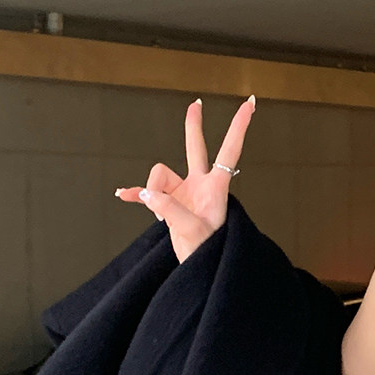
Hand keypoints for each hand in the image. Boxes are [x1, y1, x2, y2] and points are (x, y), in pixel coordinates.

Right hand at [115, 96, 255, 262]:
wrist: (201, 271)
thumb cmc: (208, 252)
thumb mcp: (193, 231)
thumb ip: (170, 209)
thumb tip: (148, 194)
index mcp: (215, 187)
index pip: (229, 150)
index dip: (239, 126)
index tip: (250, 103)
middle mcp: (199, 185)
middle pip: (195, 148)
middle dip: (193, 127)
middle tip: (196, 105)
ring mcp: (183, 193)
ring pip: (159, 176)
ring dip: (152, 193)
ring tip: (159, 218)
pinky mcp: (168, 204)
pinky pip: (147, 194)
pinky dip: (136, 195)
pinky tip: (124, 195)